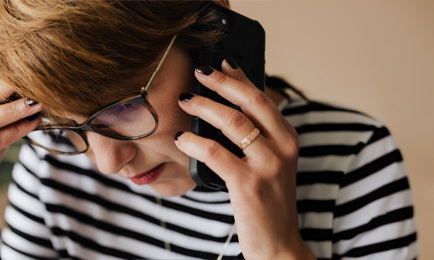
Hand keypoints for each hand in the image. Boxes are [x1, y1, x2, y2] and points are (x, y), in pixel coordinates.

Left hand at [174, 59, 314, 258]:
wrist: (278, 244)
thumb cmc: (266, 202)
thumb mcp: (270, 164)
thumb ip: (256, 137)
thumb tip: (225, 108)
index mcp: (288, 138)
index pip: (263, 97)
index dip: (240, 77)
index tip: (220, 63)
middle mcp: (283, 147)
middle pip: (252, 101)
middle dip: (222, 83)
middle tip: (199, 72)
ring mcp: (268, 166)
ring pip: (233, 122)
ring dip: (205, 107)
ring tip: (186, 101)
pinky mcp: (248, 185)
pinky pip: (216, 153)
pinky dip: (194, 142)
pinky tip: (181, 139)